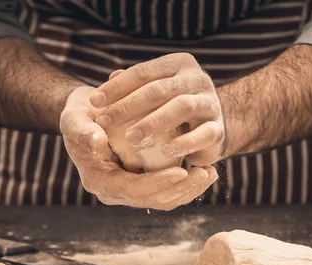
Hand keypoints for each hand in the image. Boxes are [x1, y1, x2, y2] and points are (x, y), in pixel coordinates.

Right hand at [60, 86, 217, 209]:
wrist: (86, 115)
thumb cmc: (79, 114)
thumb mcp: (74, 118)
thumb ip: (83, 131)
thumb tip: (97, 141)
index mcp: (99, 181)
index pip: (133, 189)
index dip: (158, 183)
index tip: (182, 171)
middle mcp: (115, 192)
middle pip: (154, 200)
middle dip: (182, 190)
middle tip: (206, 173)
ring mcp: (130, 190)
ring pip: (164, 200)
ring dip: (189, 190)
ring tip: (210, 173)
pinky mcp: (142, 183)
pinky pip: (167, 191)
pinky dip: (186, 184)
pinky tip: (205, 170)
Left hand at [89, 53, 225, 165]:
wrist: (212, 129)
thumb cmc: (172, 108)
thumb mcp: (153, 93)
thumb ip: (133, 85)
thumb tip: (110, 77)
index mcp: (178, 65)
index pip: (143, 72)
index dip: (117, 87)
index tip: (93, 102)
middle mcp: (197, 79)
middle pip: (159, 89)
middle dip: (128, 106)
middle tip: (104, 122)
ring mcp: (210, 103)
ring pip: (181, 107)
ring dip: (153, 122)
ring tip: (131, 138)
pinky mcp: (218, 129)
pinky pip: (202, 134)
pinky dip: (183, 143)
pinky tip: (165, 152)